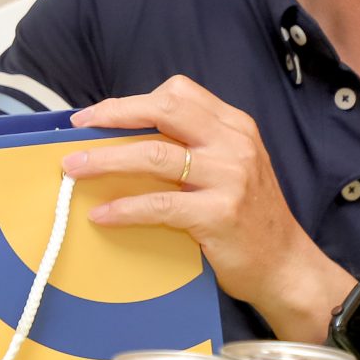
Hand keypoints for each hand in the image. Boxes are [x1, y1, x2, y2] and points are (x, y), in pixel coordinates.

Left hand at [64, 75, 351, 341]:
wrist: (286, 266)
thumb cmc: (247, 216)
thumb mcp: (230, 167)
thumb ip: (192, 146)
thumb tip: (120, 139)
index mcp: (234, 126)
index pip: (178, 93)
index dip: (132, 100)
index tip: (98, 115)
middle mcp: (234, 144)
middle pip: (164, 110)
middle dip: (114, 115)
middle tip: (79, 128)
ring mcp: (230, 178)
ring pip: (154, 154)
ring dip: (105, 160)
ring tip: (73, 169)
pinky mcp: (219, 214)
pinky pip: (159, 204)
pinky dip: (124, 208)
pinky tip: (101, 214)